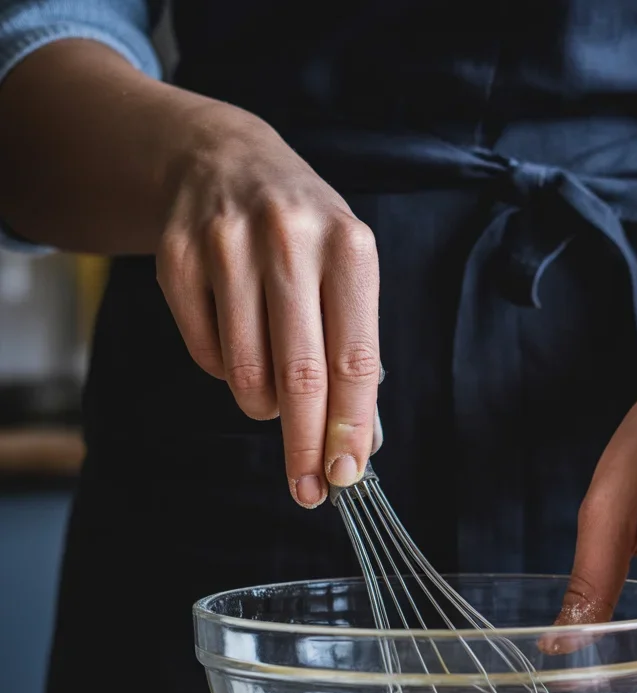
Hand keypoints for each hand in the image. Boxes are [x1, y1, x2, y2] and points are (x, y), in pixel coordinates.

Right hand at [155, 108, 381, 506]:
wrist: (225, 160)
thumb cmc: (303, 235)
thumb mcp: (346, 270)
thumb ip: (354, 349)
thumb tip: (360, 441)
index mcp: (348, 246)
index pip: (354, 359)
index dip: (349, 427)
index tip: (347, 474)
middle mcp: (289, 240)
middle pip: (300, 376)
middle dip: (305, 446)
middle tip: (308, 490)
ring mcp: (227, 245)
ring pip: (246, 372)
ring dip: (264, 405)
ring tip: (274, 394)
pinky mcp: (177, 258)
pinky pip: (205, 353)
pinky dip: (225, 372)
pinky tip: (238, 345)